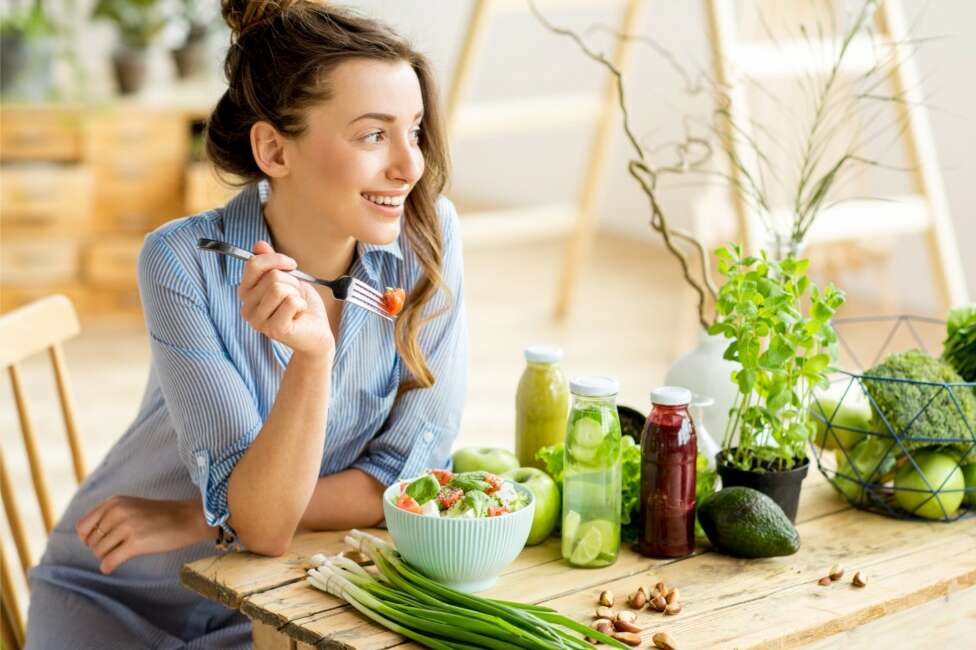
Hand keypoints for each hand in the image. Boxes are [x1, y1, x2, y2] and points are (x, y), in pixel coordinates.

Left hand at [76, 496, 211, 573]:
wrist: (189, 518)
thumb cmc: (161, 515)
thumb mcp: (132, 506)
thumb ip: (110, 515)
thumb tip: (85, 538)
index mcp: (114, 502)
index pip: (83, 526)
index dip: (87, 538)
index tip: (99, 542)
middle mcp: (118, 512)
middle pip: (91, 541)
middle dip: (100, 548)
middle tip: (116, 548)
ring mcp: (127, 527)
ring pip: (99, 552)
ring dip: (107, 556)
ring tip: (121, 553)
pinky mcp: (136, 543)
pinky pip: (110, 561)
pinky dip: (108, 566)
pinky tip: (112, 567)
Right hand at [239, 240, 333, 356]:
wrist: (317, 334)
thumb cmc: (302, 307)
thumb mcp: (288, 279)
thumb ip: (272, 263)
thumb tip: (259, 244)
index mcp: (247, 293)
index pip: (253, 264)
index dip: (276, 259)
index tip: (292, 265)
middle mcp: (247, 308)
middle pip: (271, 276)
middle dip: (292, 282)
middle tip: (296, 296)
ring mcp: (259, 321)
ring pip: (279, 288)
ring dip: (296, 293)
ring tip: (297, 306)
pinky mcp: (274, 329)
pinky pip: (291, 302)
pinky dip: (302, 304)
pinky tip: (300, 315)